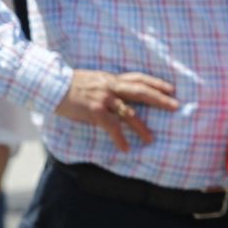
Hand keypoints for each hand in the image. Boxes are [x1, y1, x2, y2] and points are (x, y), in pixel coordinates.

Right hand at [53, 69, 178, 152]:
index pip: (139, 78)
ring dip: (141, 127)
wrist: (51, 84)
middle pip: (142, 91)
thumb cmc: (69, 84)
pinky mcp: (95, 110)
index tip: (171, 88)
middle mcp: (112, 86)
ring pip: (129, 112)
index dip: (156, 83)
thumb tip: (117, 98)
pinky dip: (120, 138)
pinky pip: (112, 127)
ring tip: (151, 139)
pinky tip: (125, 148)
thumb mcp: (93, 80)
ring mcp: (104, 98)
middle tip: (175, 106)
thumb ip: (107, 87)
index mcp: (112, 78)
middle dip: (160, 98)